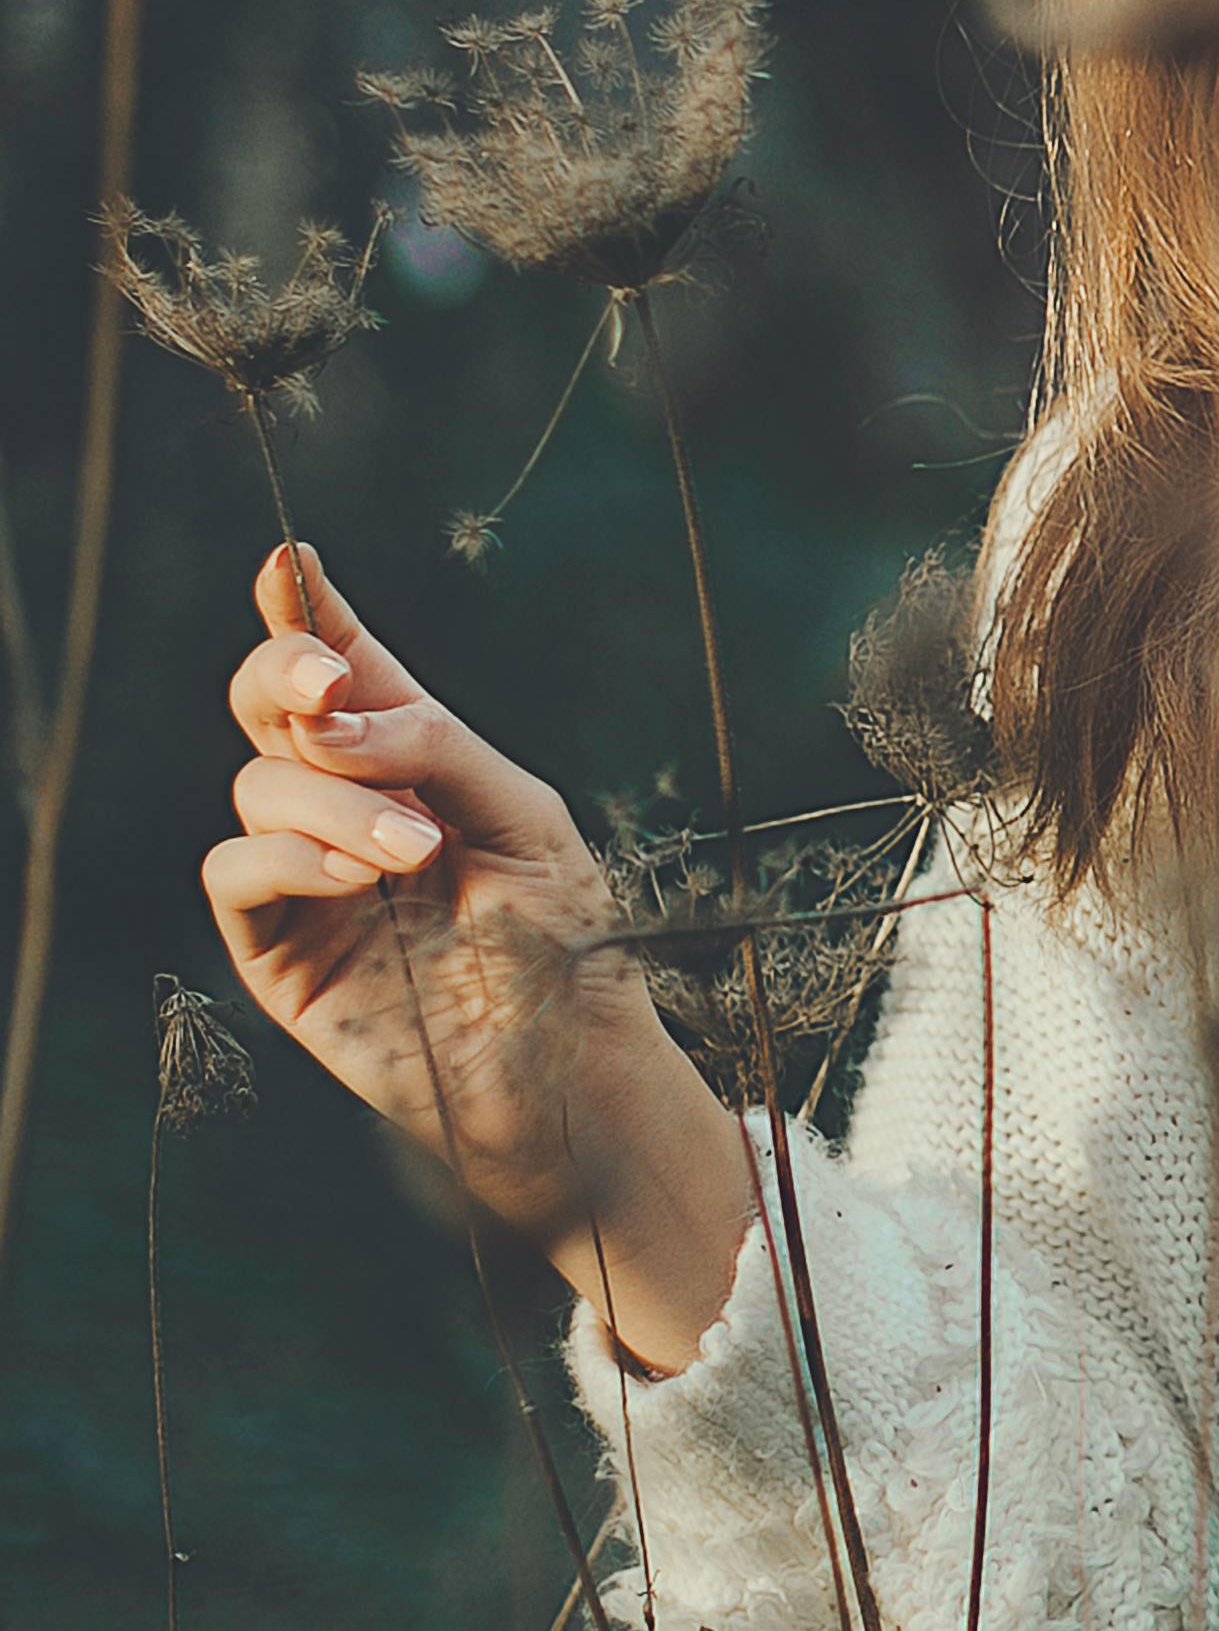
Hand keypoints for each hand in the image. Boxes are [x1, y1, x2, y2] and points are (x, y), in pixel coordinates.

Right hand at [205, 540, 754, 1359]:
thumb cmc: (567, 943)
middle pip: (268, 706)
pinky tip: (356, 877)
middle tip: (330, 682)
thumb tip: (340, 712)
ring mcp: (304, 876)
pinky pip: (236, 873)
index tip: (292, 560)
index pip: (346, 666)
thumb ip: (437, 748)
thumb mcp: (526, 817)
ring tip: (417, 850)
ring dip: (335, 801)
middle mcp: (345, 804)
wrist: (570, 1071)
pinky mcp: (276, 950)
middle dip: (287, 672)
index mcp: (411, 760)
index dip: (309, 609)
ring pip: (262, 787)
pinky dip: (289, 857)